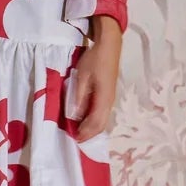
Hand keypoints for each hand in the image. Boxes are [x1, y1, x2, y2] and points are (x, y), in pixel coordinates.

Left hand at [69, 18, 121, 142]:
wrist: (109, 46)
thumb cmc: (95, 59)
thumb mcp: (82, 77)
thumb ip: (79, 97)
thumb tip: (75, 115)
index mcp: (104, 98)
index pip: (95, 123)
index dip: (85, 133)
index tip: (75, 139)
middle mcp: (109, 101)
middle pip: (101, 125)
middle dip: (89, 133)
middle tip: (75, 138)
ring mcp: (110, 98)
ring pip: (102, 119)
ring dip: (91, 128)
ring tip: (78, 131)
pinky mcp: (108, 94)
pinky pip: (102, 112)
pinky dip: (94, 119)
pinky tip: (84, 118)